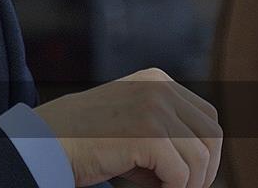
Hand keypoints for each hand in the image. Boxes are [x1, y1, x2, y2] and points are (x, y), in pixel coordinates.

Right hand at [34, 68, 221, 187]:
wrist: (45, 143)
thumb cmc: (86, 141)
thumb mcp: (132, 121)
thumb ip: (166, 129)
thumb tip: (204, 164)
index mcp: (156, 79)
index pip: (208, 117)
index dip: (205, 151)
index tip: (189, 175)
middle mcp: (158, 87)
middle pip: (212, 135)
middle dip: (204, 169)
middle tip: (181, 187)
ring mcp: (153, 108)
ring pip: (200, 158)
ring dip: (187, 183)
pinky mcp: (148, 134)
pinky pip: (181, 175)